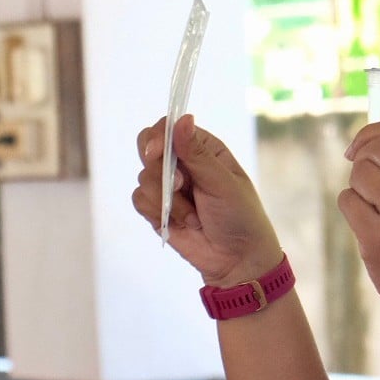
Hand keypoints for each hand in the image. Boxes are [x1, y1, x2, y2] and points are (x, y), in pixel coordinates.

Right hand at [131, 115, 282, 287]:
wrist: (237, 260)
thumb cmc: (240, 217)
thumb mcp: (222, 183)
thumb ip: (197, 153)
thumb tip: (183, 119)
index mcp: (204, 150)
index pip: (169, 128)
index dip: (159, 136)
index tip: (158, 152)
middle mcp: (184, 164)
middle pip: (148, 148)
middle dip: (158, 168)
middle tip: (180, 185)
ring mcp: (169, 187)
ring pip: (143, 176)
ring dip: (167, 198)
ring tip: (193, 215)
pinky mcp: (157, 209)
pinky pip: (139, 199)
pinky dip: (156, 211)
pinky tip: (181, 223)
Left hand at [339, 121, 379, 324]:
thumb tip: (367, 142)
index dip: (372, 131)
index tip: (357, 146)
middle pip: (374, 150)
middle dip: (360, 162)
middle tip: (365, 184)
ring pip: (358, 175)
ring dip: (358, 190)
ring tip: (375, 213)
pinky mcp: (377, 239)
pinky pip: (347, 202)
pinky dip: (352, 211)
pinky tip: (370, 229)